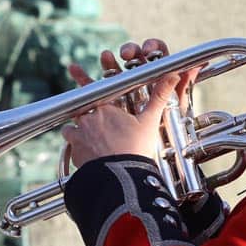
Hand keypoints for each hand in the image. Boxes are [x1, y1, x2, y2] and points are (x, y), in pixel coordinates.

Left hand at [60, 72, 185, 164]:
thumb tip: (173, 75)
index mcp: (105, 108)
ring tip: (88, 136)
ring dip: (78, 129)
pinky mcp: (75, 153)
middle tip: (87, 113)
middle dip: (83, 109)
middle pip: (81, 108)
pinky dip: (77, 146)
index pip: (91, 88)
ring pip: (72, 127)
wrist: (121, 177)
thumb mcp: (149, 121)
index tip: (73, 68)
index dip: (82, 78)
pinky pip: (72, 145)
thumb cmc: (136, 148)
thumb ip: (159, 97)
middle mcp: (88, 119)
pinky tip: (87, 151)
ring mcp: (79, 136)